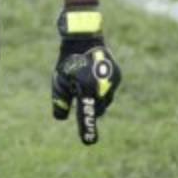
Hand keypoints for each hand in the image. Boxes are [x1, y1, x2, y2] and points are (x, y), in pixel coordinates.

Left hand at [51, 7, 120, 144]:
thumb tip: (60, 117)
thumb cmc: (68, 60)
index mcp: (87, 89)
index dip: (87, 129)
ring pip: (106, 99)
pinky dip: (102, 89)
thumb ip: (60, 99)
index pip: (87, 114)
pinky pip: (110, 89)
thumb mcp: (60, 80)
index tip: (88, 141)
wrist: (84, 36)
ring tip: (86, 85)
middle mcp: (103, 87)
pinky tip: (94, 79)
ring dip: (97, 98)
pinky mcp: (118, 75)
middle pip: (98, 108)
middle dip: (90, 108)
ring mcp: (113, 81)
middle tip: (81, 100)